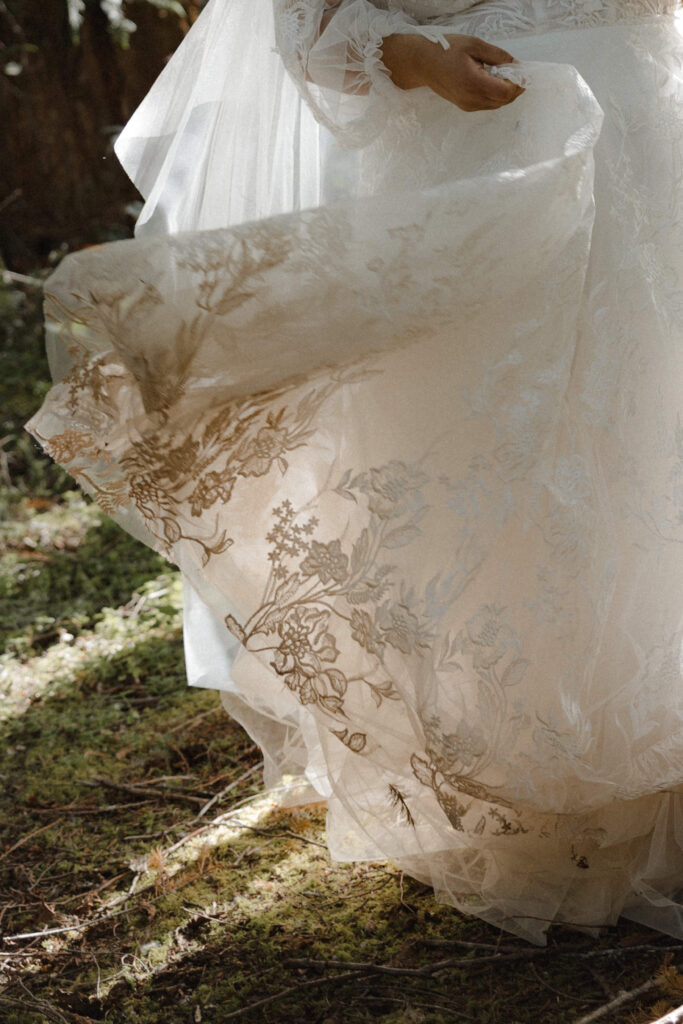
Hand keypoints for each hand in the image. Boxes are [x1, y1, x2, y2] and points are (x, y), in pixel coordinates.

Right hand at [380, 32, 523, 111]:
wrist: (423, 63)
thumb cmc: (445, 50)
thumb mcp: (474, 45)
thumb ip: (498, 56)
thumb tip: (516, 65)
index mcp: (473, 83)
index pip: (505, 92)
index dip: (518, 83)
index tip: (522, 71)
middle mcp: (471, 99)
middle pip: (503, 101)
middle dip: (514, 88)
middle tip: (516, 72)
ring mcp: (467, 105)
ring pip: (496, 104)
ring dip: (505, 92)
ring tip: (503, 74)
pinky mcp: (465, 106)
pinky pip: (487, 104)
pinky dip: (495, 95)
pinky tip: (492, 80)